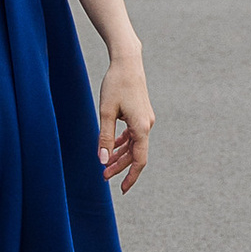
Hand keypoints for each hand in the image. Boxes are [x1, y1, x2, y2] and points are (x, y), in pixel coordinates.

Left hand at [99, 46, 151, 192]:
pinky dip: (124, 142)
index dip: (131, 176)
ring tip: (106, 164)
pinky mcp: (142, 114)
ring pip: (135, 145)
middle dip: (120, 167)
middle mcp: (147, 125)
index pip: (139, 160)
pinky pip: (134, 135)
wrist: (127, 62)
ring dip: (121, 155)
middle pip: (136, 154)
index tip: (122, 189)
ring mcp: (146, 119)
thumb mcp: (105, 112)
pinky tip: (113, 146)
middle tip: (104, 177)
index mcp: (141, 127)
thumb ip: (105, 137)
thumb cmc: (115, 84)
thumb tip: (103, 161)